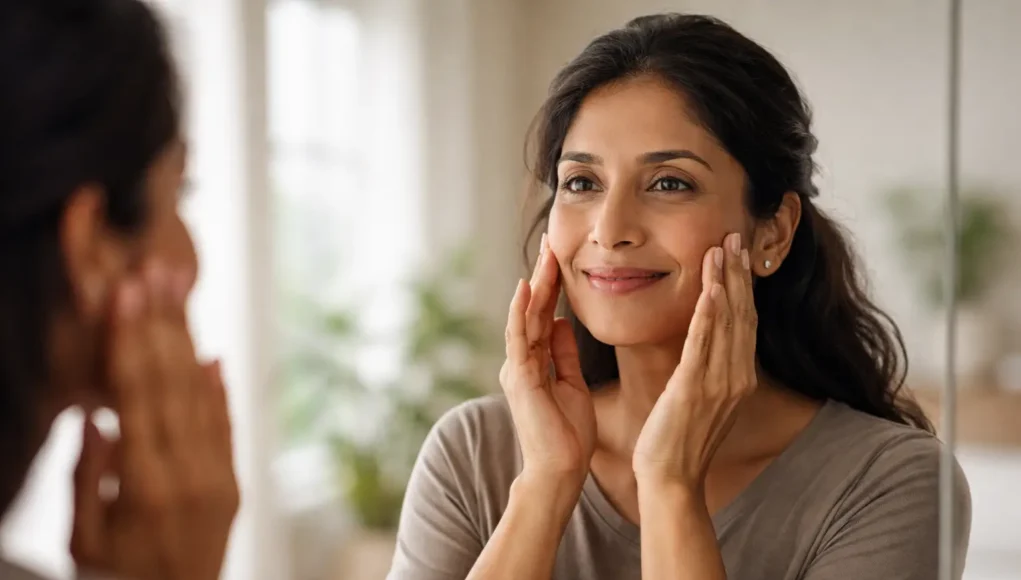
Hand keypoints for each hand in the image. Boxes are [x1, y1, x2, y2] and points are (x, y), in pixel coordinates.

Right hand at [71, 263, 238, 579]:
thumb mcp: (84, 539)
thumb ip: (88, 478)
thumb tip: (95, 416)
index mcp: (145, 485)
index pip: (136, 397)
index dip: (130, 341)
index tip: (125, 293)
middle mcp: (190, 473)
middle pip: (172, 384)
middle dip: (160, 323)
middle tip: (153, 271)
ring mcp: (219, 477)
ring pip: (202, 395)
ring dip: (189, 340)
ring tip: (178, 294)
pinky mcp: (234, 483)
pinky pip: (227, 425)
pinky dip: (220, 389)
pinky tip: (213, 354)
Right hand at [500, 234, 595, 489]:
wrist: (560, 470)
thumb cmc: (568, 434)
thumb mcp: (572, 384)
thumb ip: (564, 354)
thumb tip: (561, 322)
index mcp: (534, 362)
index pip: (542, 314)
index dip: (551, 284)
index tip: (560, 256)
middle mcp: (521, 360)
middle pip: (531, 308)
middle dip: (542, 274)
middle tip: (551, 241)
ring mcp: (518, 367)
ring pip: (525, 316)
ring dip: (534, 284)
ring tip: (544, 254)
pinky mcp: (520, 377)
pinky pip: (519, 337)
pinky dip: (520, 310)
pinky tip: (526, 288)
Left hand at [632, 232, 757, 489]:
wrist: (671, 480)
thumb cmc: (679, 441)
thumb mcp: (700, 399)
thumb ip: (707, 370)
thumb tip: (704, 345)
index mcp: (738, 378)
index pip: (744, 321)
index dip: (743, 285)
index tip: (738, 253)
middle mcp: (736, 377)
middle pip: (742, 314)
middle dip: (739, 273)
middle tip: (736, 235)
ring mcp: (719, 383)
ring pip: (726, 322)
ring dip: (725, 282)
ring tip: (722, 247)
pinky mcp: (695, 389)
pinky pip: (704, 344)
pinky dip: (709, 314)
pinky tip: (712, 288)